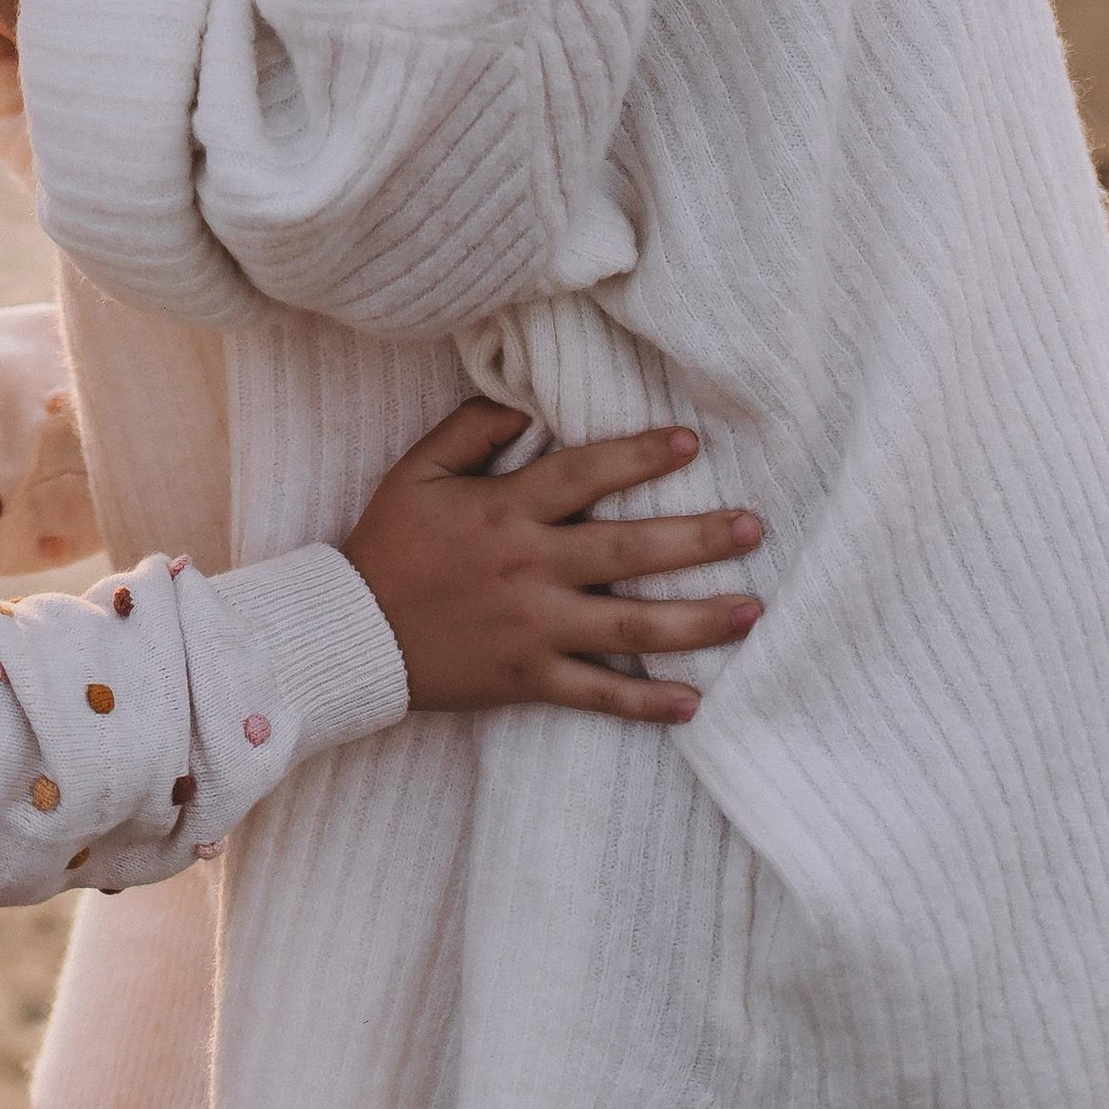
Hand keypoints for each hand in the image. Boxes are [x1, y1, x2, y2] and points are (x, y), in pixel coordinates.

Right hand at [341, 402, 762, 720]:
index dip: (638, 456)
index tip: (690, 444)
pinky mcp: (528, 679)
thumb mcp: (419, 470)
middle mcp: (529, 567)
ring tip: (751, 609)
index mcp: (505, 510)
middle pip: (627, 549)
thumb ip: (472, 428)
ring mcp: (534, 628)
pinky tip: (692, 703)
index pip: (584, 474)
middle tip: (754, 528)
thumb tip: (528, 405)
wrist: (354, 633)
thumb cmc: (390, 543)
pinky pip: (597, 693)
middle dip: (696, 538)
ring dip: (696, 620)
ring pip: (628, 625)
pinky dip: (645, 701)